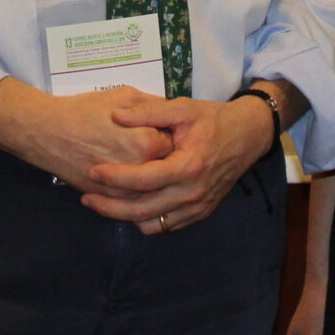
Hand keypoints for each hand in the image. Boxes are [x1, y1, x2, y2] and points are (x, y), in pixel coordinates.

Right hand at [0, 85, 173, 189]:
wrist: (48, 133)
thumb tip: (172, 116)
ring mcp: (122, 189)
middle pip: (165, 168)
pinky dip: (133, 188)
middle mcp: (139, 171)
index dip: (170, 137)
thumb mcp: (125, 96)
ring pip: (150, 188)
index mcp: (148, 143)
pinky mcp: (107, 199)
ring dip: (150, 176)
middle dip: (162, 158)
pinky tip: (127, 173)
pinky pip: (130, 199)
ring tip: (136, 157)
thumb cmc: (85, 110)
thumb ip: (154, 107)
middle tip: (150, 144)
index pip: (175, 145)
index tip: (164, 130)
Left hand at [79, 92, 278, 231]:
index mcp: (188, 166)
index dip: (115, 178)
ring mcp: (197, 206)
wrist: (248, 136)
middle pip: (142, 210)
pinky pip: (165, 226)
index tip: (92, 172)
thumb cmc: (213, 119)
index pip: (143, 180)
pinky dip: (145, 220)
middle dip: (110, 207)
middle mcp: (192, 192)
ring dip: (125, 216)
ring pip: (152, 224)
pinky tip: (131, 204)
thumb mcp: (182, 108)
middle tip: (87, 197)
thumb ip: (148, 113)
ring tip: (105, 202)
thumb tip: (115, 115)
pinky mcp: (200, 213)